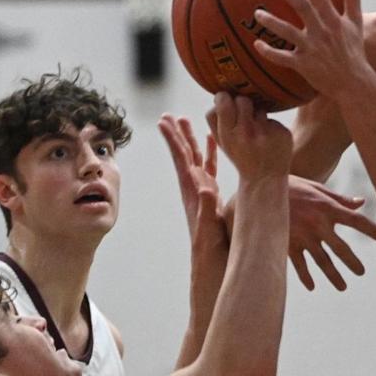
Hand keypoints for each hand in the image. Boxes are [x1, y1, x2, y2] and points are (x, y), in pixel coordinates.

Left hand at [157, 113, 221, 238]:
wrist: (211, 260)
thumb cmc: (209, 246)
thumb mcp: (208, 227)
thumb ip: (207, 207)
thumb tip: (206, 187)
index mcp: (191, 190)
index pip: (180, 159)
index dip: (173, 140)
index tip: (163, 121)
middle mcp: (193, 186)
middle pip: (184, 154)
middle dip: (177, 134)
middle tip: (169, 115)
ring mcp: (202, 189)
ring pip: (195, 158)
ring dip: (191, 139)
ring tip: (186, 120)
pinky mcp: (212, 193)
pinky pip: (210, 167)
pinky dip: (210, 152)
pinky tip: (212, 141)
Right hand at [206, 92, 291, 179]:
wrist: (264, 179)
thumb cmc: (241, 156)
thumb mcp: (222, 143)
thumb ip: (215, 120)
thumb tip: (220, 94)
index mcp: (228, 135)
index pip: (223, 101)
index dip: (223, 98)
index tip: (225, 101)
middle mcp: (246, 133)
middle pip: (243, 100)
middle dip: (242, 105)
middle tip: (243, 117)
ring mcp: (266, 133)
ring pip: (260, 109)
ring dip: (258, 117)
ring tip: (257, 134)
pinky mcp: (283, 133)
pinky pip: (274, 120)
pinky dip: (271, 127)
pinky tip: (269, 141)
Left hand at [251, 0, 375, 102]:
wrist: (354, 83)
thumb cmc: (354, 51)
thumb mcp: (356, 22)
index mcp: (333, 18)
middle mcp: (322, 31)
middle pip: (301, 5)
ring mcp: (312, 48)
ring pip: (287, 32)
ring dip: (271, 22)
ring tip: (256, 13)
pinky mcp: (303, 65)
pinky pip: (282, 58)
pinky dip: (269, 52)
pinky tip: (256, 44)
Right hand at [288, 176, 375, 290]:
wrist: (260, 190)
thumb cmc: (290, 186)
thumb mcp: (316, 187)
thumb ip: (338, 199)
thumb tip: (360, 203)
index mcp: (327, 208)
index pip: (355, 220)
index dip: (371, 230)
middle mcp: (317, 224)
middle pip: (340, 248)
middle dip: (352, 262)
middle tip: (361, 272)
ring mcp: (302, 236)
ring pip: (322, 261)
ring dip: (333, 275)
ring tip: (343, 286)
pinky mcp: (287, 244)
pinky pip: (299, 264)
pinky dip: (306, 276)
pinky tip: (312, 286)